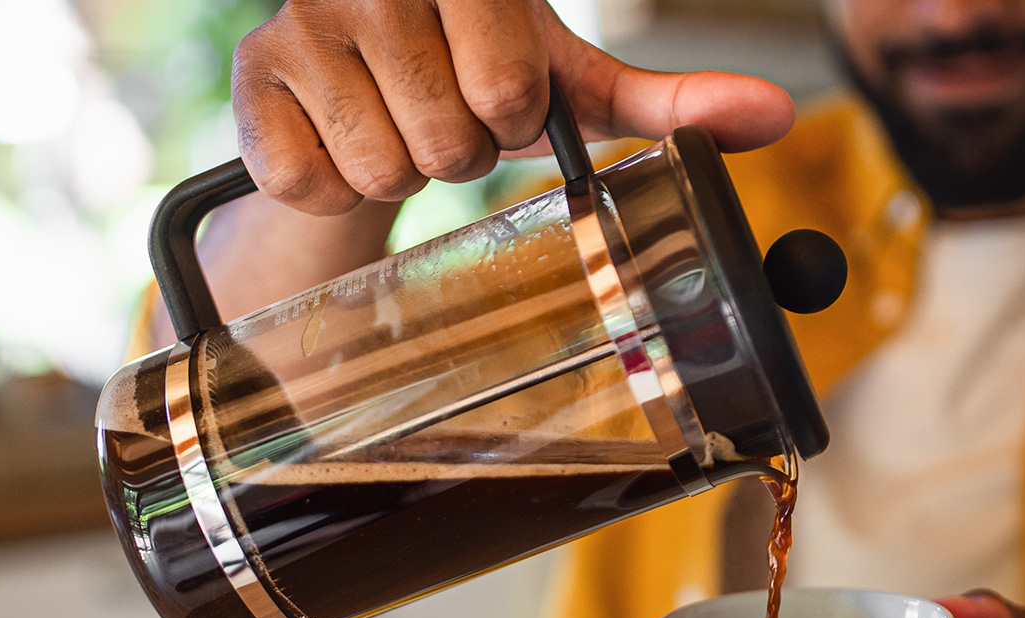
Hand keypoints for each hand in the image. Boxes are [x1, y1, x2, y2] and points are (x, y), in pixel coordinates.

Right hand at [232, 0, 795, 213]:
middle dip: (459, 148)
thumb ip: (666, 103)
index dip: (509, 114)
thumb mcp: (566, 79)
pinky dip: (335, 187)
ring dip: (400, 170)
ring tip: (393, 122)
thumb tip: (774, 119)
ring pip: (385, 169)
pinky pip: (313, 185)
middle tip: (441, 110)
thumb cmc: (470, 65)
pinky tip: (337, 138)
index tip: (491, 87)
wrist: (356, 68)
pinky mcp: (250, 82)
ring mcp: (301, 23)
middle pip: (451, 141)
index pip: (510, 91)